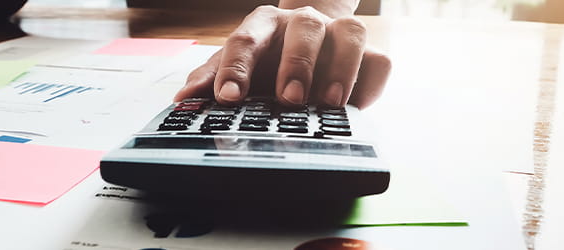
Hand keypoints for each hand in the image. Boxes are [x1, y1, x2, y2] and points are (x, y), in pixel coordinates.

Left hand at [174, 5, 390, 108]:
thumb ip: (209, 81)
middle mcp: (303, 22)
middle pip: (303, 29)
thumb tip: (183, 99)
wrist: (309, 43)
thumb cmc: (265, 60)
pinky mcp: (370, 51)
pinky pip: (379, 59)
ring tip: (329, 102)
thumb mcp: (234, 68)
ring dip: (341, 68)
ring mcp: (338, 32)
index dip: (235, 68)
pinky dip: (371, 82)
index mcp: (263, 24)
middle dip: (296, 63)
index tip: (228, 98)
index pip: (246, 39)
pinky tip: (357, 106)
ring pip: (350, 34)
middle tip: (288, 98)